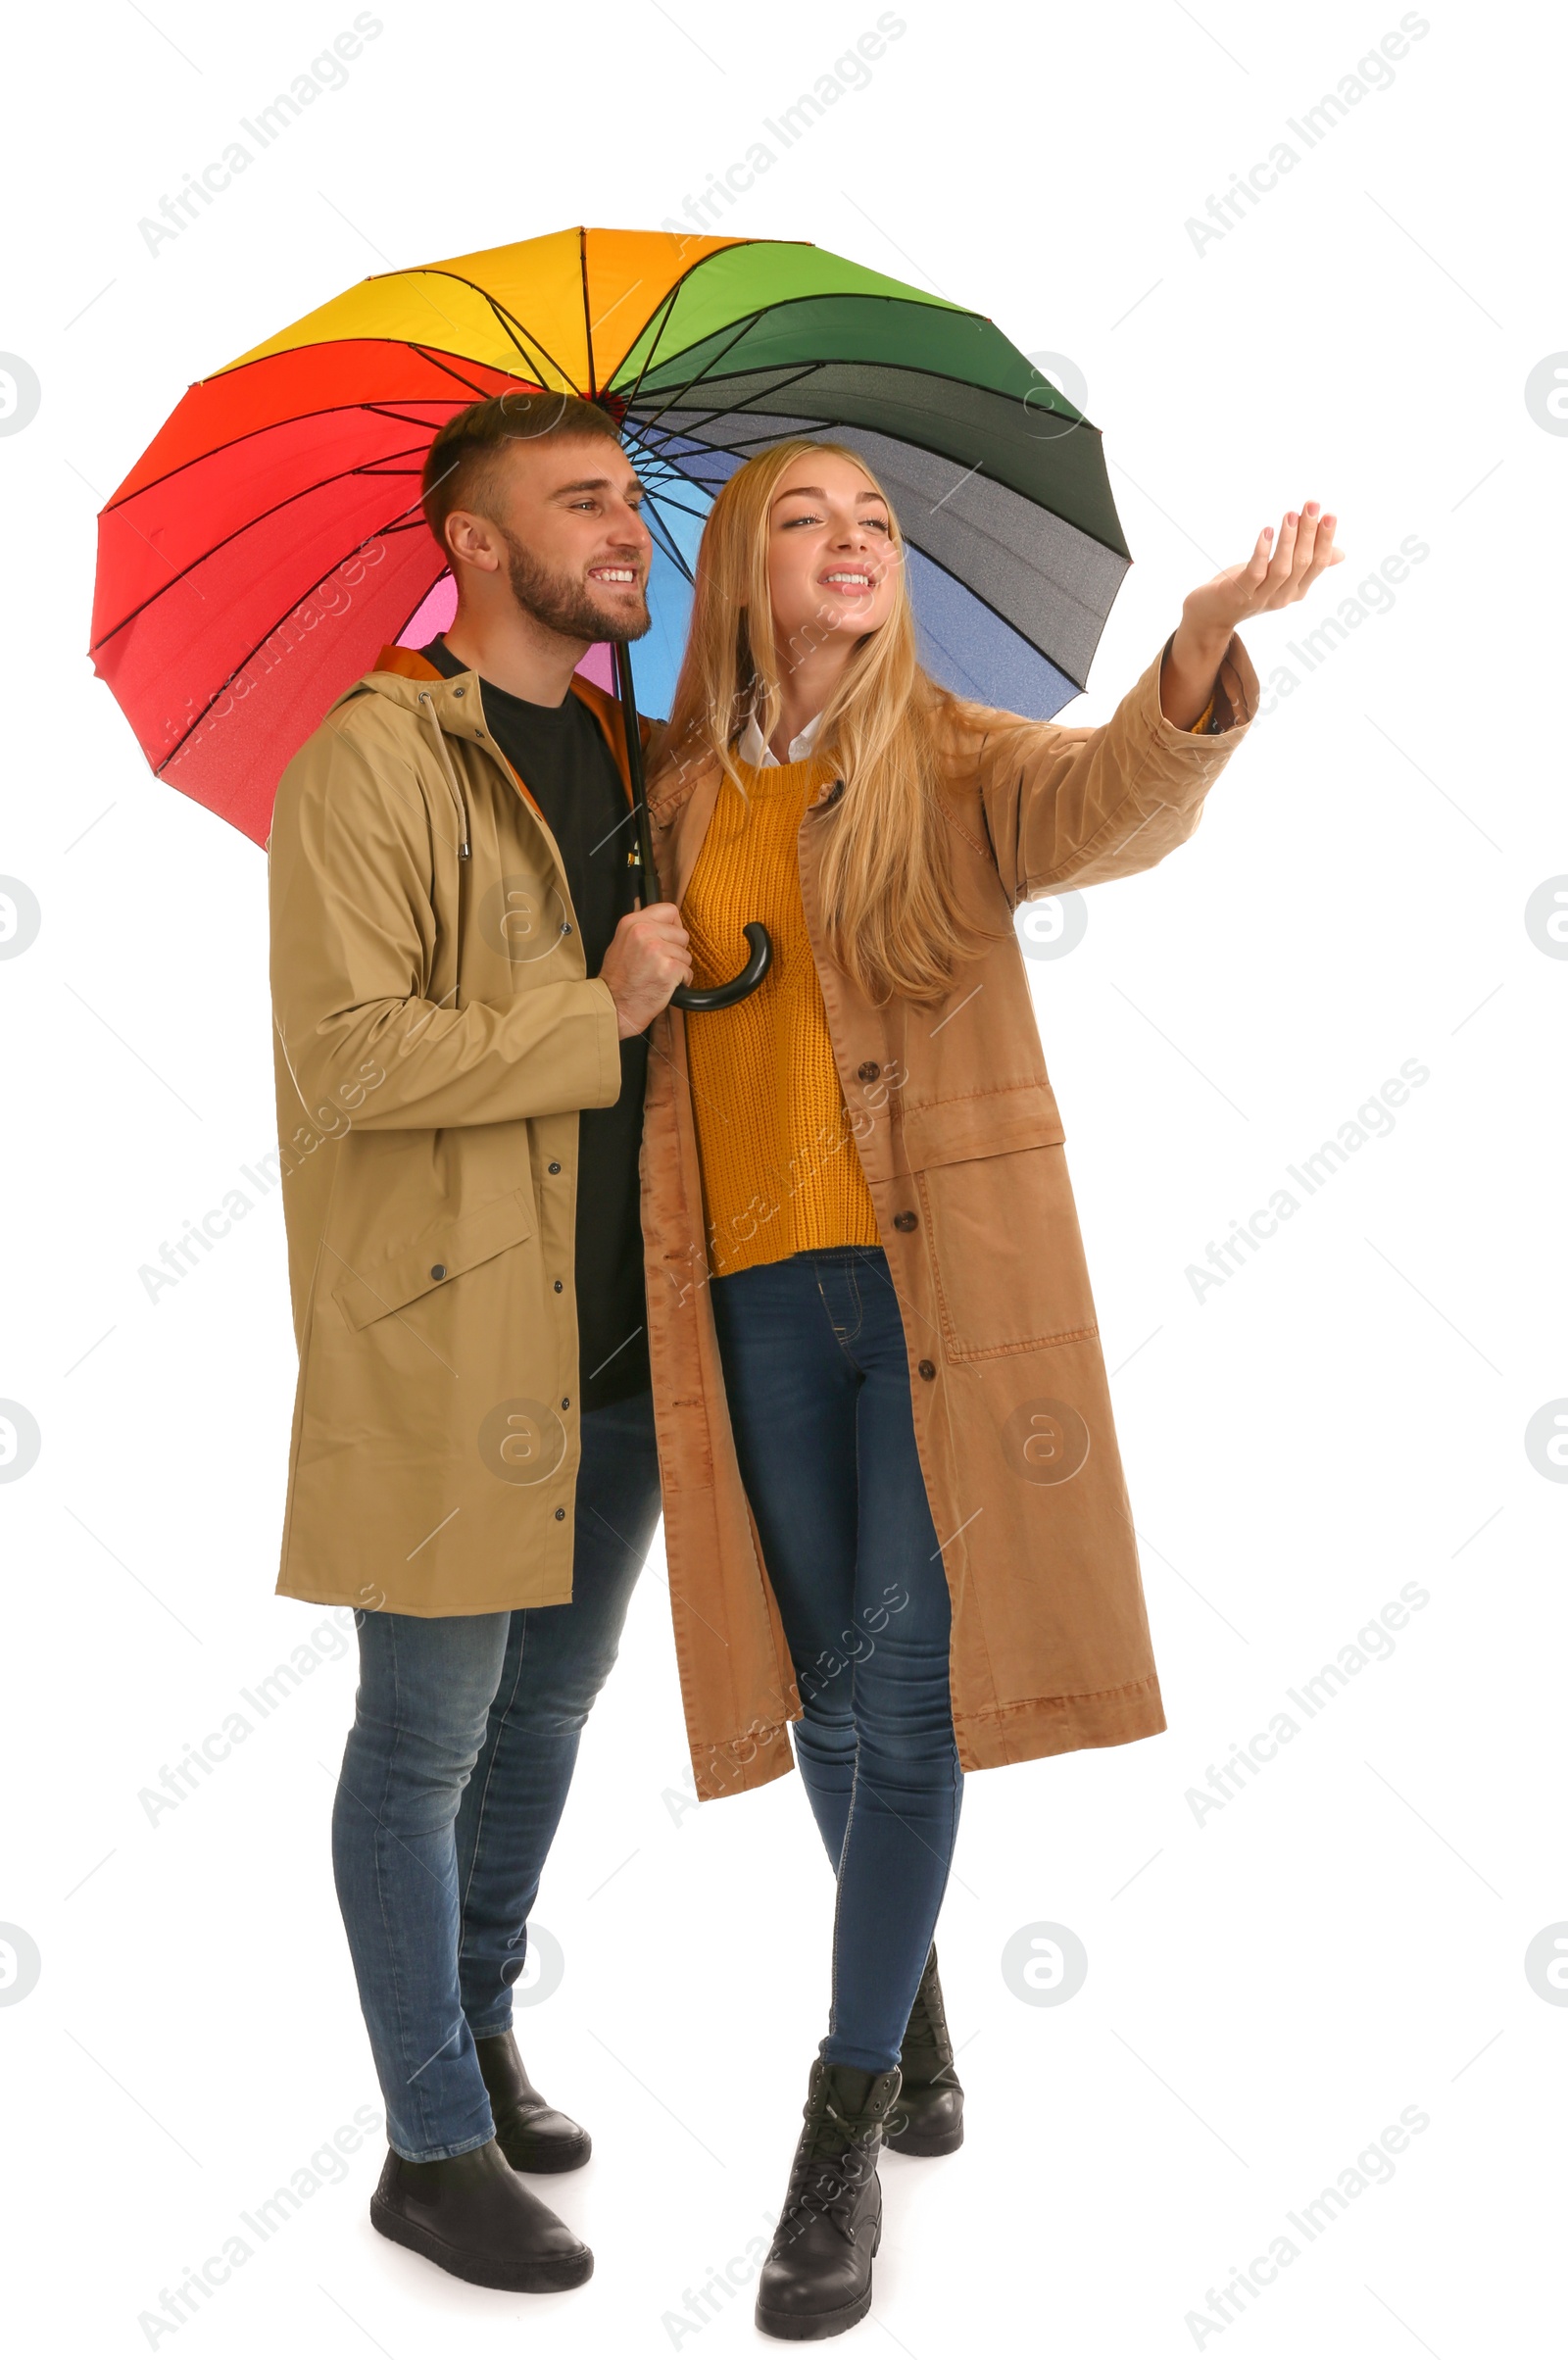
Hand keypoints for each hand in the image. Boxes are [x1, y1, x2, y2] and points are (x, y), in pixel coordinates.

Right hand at [600, 902, 692, 1036]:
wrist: (614, 1005)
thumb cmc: (618, 980)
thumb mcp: (622, 942)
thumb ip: (642, 928)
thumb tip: (665, 922)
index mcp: (632, 922)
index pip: (669, 910)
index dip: (673, 926)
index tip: (668, 939)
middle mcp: (643, 932)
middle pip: (682, 933)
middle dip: (676, 950)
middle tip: (659, 963)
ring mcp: (656, 950)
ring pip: (686, 954)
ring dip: (678, 967)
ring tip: (658, 975)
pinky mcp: (668, 968)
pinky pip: (688, 971)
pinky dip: (681, 981)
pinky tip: (664, 985)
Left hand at [1161, 500, 1344, 725]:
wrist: (1210, 614)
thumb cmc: (1247, 587)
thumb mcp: (1279, 574)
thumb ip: (1306, 564)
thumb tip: (1341, 554)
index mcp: (1296, 590)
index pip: (1318, 564)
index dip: (1325, 540)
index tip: (1329, 514)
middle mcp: (1283, 597)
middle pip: (1303, 562)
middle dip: (1309, 532)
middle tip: (1311, 505)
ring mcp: (1261, 597)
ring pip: (1282, 568)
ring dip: (1288, 540)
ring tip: (1289, 514)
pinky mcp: (1239, 594)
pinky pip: (1255, 573)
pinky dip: (1262, 552)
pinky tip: (1266, 531)